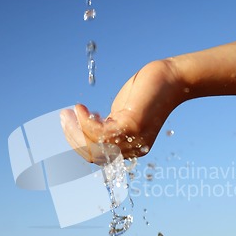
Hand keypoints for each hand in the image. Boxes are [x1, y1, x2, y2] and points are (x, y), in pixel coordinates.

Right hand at [60, 59, 179, 162]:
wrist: (172, 79)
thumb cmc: (146, 93)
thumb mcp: (122, 112)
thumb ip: (107, 124)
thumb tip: (84, 126)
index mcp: (131, 148)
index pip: (99, 157)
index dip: (79, 143)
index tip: (70, 123)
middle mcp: (133, 148)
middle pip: (93, 154)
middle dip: (73, 138)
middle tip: (64, 118)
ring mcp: (133, 139)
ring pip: (94, 145)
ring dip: (75, 129)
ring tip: (68, 112)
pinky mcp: (132, 125)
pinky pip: (99, 132)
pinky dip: (84, 121)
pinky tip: (80, 108)